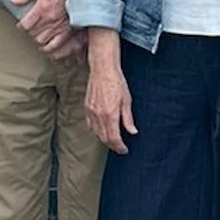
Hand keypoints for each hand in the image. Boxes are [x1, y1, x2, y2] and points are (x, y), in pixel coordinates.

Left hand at [12, 0, 79, 58]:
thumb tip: (13, 0)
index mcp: (42, 7)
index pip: (25, 25)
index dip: (21, 25)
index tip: (22, 24)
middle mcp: (50, 19)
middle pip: (32, 34)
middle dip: (29, 32)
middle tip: (30, 28)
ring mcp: (59, 26)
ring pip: (41, 41)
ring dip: (37, 39)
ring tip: (37, 34)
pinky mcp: (67, 31)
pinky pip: (54, 45)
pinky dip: (48, 47)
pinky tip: (45, 44)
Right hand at [84, 29, 136, 153]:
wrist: (103, 69)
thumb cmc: (117, 82)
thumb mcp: (127, 100)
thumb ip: (128, 118)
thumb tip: (132, 132)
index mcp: (110, 115)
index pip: (114, 138)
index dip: (119, 147)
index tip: (125, 149)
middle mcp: (99, 115)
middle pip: (104, 138)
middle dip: (113, 145)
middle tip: (120, 147)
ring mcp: (91, 112)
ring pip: (96, 133)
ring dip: (104, 139)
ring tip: (112, 141)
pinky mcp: (87, 107)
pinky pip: (90, 125)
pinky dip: (96, 131)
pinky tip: (101, 130)